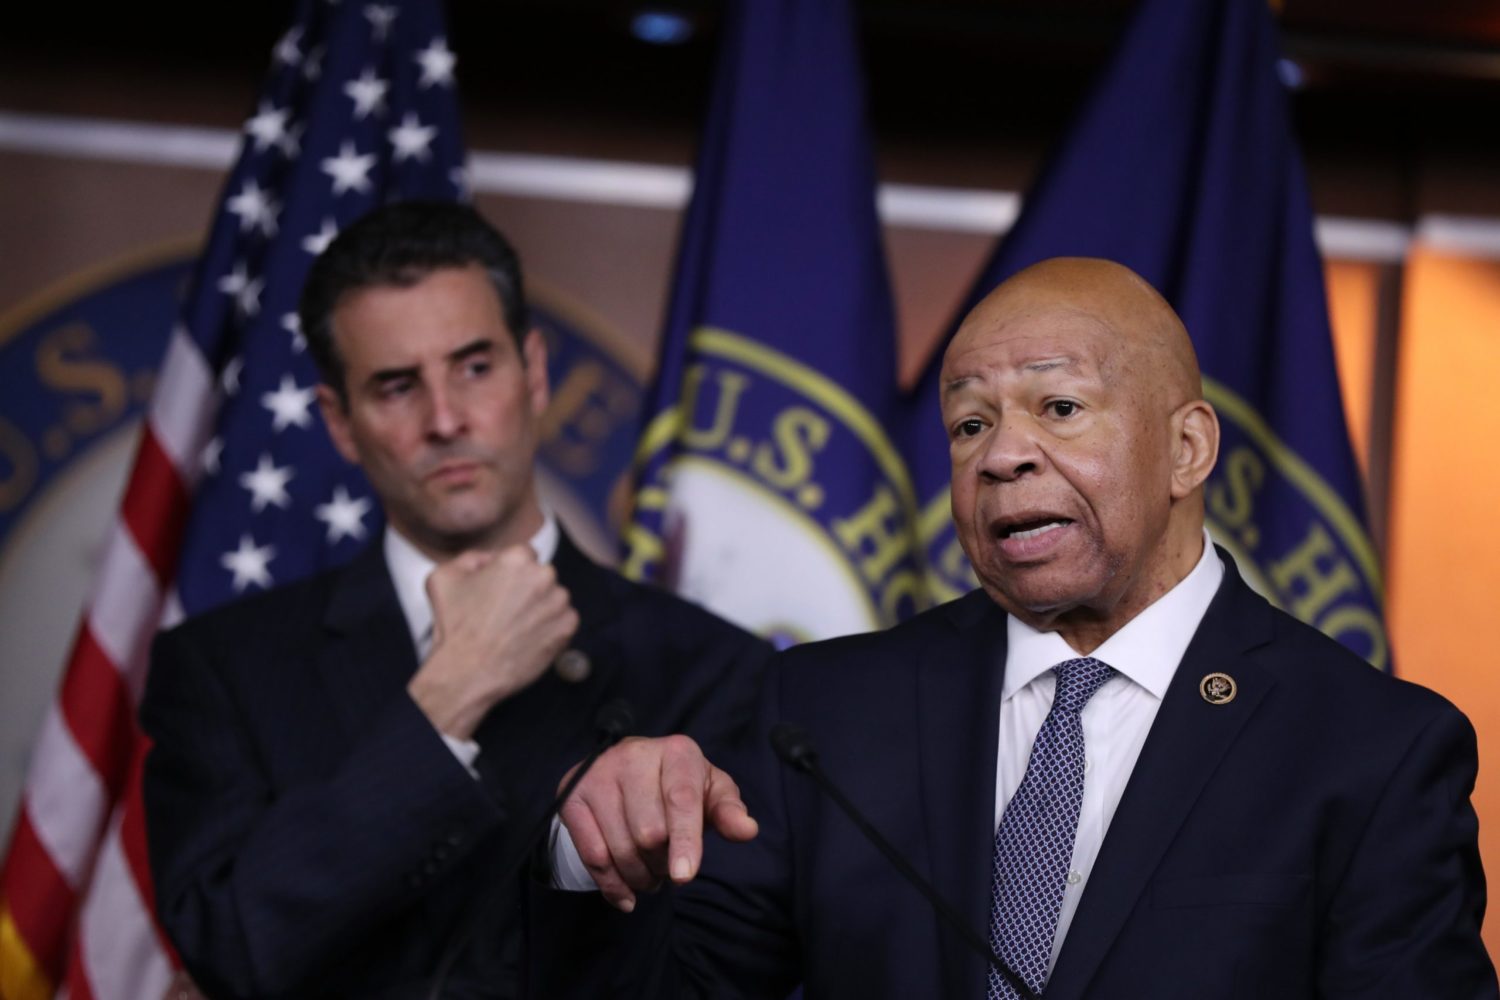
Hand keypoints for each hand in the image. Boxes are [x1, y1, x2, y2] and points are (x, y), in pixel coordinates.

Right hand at [408, 546, 578, 738]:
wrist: (467, 672)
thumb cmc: (453, 626)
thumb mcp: (443, 577)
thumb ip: (470, 558)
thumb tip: (490, 559)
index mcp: (517, 559)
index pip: (524, 555)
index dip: (510, 573)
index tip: (499, 591)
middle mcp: (543, 575)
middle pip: (540, 576)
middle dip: (526, 589)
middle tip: (505, 612)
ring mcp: (558, 602)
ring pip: (553, 597)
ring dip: (540, 607)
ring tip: (514, 628)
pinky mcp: (567, 627)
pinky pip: (564, 620)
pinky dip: (550, 627)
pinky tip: (527, 638)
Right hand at [558, 735, 758, 911]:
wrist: (631, 767)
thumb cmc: (680, 784)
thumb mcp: (710, 791)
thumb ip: (728, 811)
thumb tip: (747, 830)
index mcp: (676, 751)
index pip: (681, 801)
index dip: (685, 841)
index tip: (684, 876)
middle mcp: (633, 755)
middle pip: (648, 832)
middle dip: (663, 863)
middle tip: (669, 866)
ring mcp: (598, 774)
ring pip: (619, 848)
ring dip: (640, 876)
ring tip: (651, 874)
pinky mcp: (572, 794)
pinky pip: (592, 855)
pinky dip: (612, 885)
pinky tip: (627, 894)